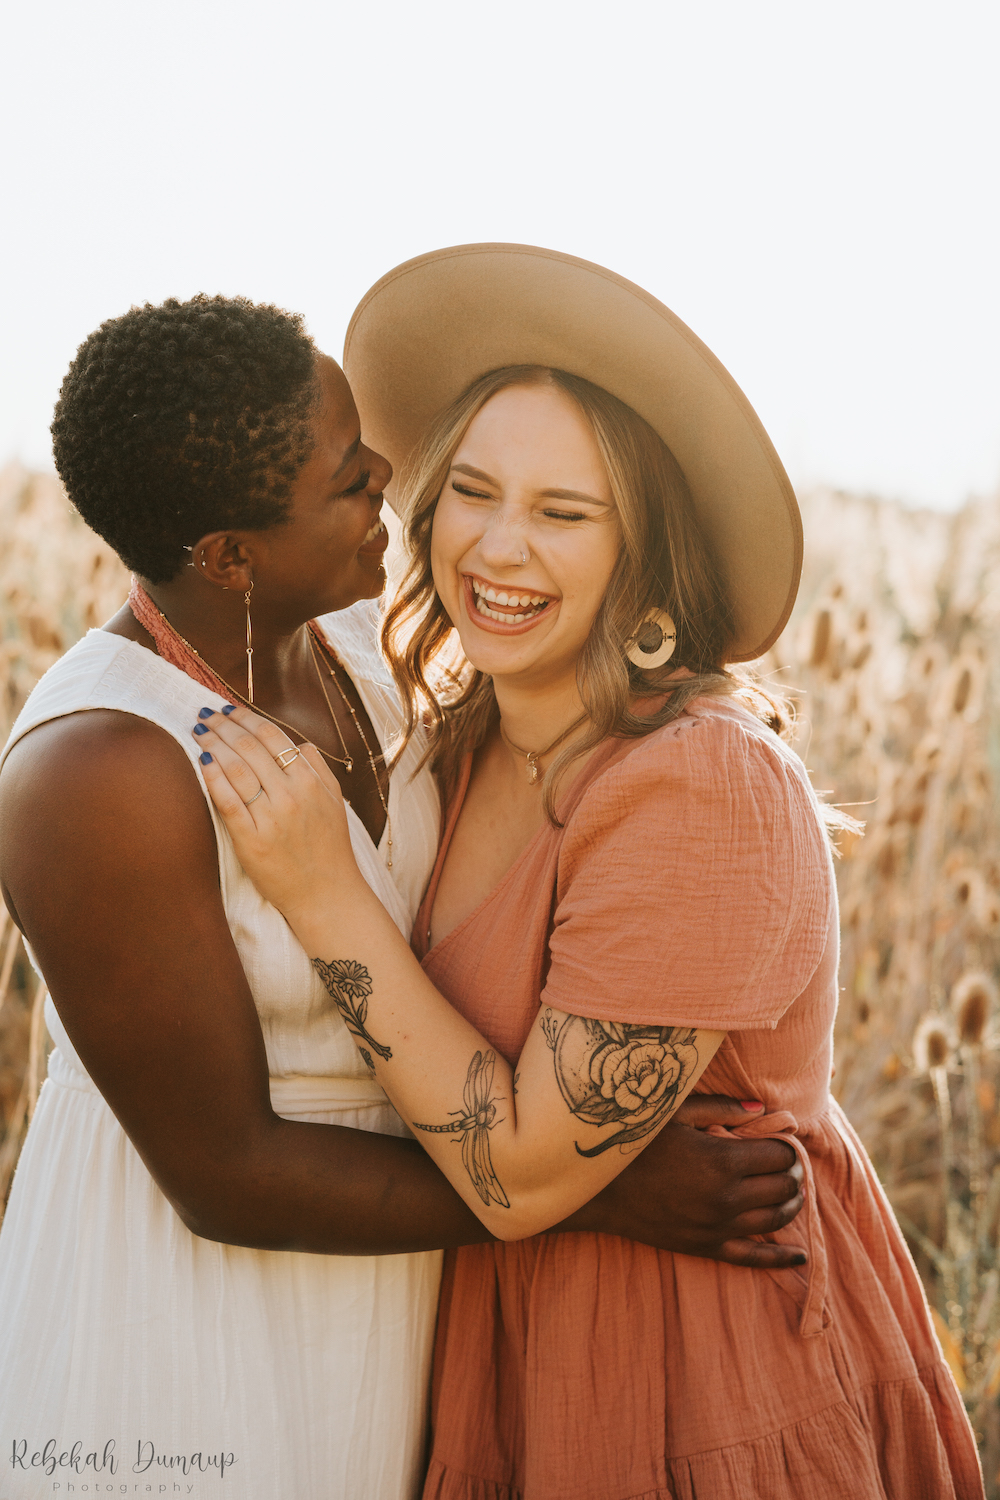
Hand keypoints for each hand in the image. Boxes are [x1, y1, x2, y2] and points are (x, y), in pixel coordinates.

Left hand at [191, 705, 366, 923]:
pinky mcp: (252, 840)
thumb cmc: (329, 848)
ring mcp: (271, 817)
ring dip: (214, 744)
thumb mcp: (335, 802)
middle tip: (205, 714)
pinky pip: (228, 802)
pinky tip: (202, 761)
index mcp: (310, 781)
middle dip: (223, 725)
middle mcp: (291, 794)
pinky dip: (213, 778)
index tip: (228, 710)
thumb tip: (301, 744)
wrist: (326, 893)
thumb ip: (319, 769)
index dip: (246, 718)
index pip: (272, 737)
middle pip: (249, 747)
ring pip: (237, 769)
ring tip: (199, 731)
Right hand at [570, 1095, 806, 1267]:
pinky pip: (753, 1258)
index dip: (786, 1146)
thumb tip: (762, 1108)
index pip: (780, 1155)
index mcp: (723, 1160)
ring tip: (789, 1191)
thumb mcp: (675, 1115)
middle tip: (786, 1163)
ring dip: (790, 1204)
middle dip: (791, 1173)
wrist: (602, 1189)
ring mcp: (719, 1227)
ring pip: (776, 1219)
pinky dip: (780, 1258)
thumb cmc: (637, 1143)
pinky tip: (798, 1256)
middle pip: (784, 1186)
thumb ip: (721, 1108)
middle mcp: (727, 1197)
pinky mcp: (707, 1248)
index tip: (779, 1141)